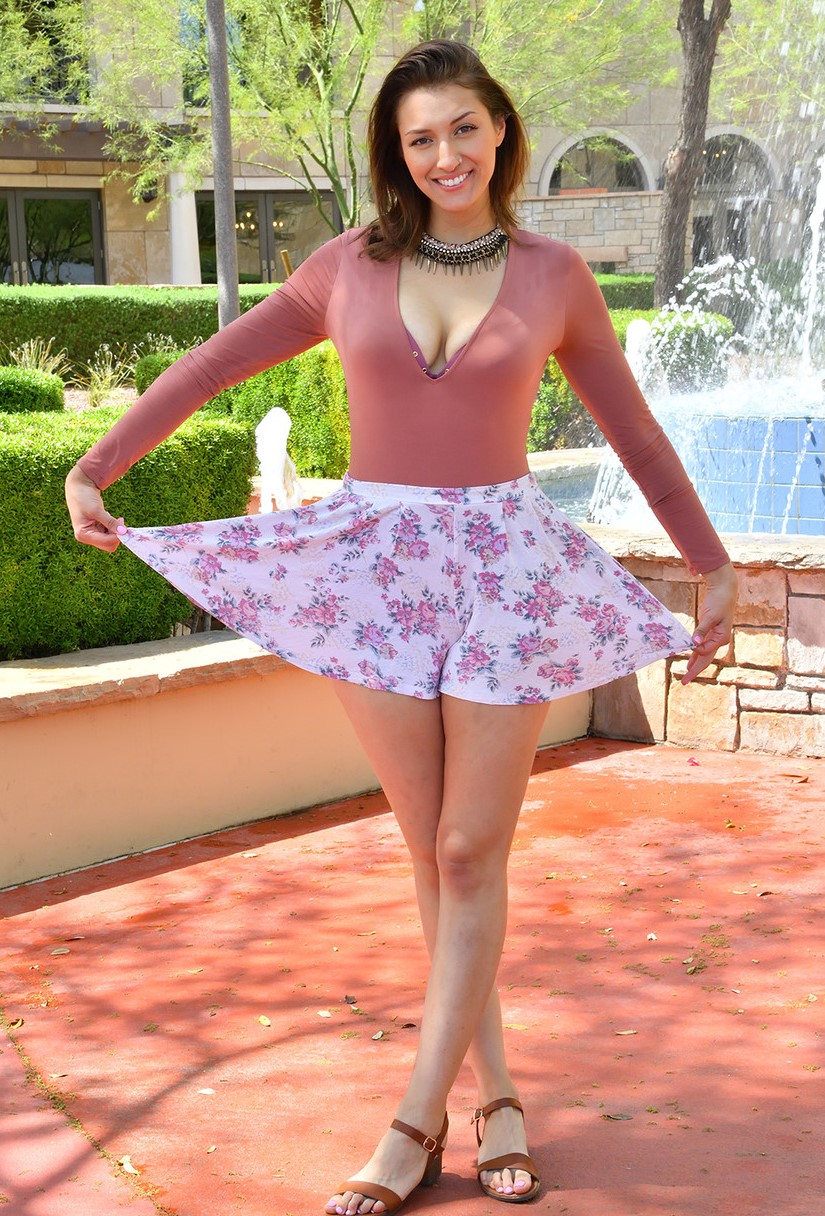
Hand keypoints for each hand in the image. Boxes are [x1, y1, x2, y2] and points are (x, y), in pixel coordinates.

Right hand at [65, 465, 122, 552]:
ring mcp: (91, 533)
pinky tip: (108, 516)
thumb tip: (123, 532)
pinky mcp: (95, 529)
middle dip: (117, 535)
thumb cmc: (84, 497)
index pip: (105, 542)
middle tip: (121, 520)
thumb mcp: (97, 510)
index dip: (117, 537)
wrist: (78, 486)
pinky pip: (108, 533)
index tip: (126, 528)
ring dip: (115, 530)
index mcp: (83, 534)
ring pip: (110, 539)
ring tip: (113, 516)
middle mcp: (86, 537)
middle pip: (108, 545)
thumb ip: (110, 522)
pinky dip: (112, 526)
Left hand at [681, 561, 736, 683]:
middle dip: (695, 671)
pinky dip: (695, 656)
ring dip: (694, 666)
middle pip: (706, 659)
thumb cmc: (719, 601)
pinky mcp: (709, 633)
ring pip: (703, 656)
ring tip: (685, 677)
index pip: (706, 651)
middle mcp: (719, 640)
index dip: (696, 651)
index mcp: (722, 638)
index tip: (688, 647)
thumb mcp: (710, 615)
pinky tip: (689, 663)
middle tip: (684, 682)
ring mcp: (714, 638)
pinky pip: (701, 648)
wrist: (724, 590)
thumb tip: (694, 644)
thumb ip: (701, 630)